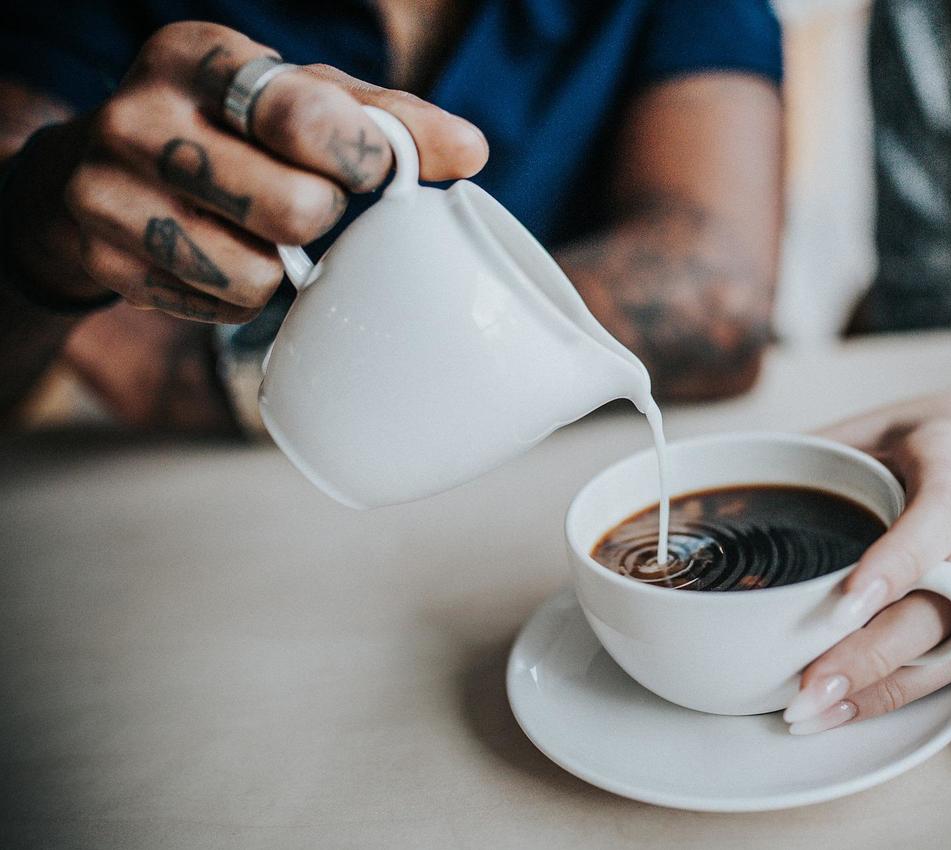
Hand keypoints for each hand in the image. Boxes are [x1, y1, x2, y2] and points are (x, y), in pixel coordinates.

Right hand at [5, 21, 487, 320]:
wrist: (95, 172)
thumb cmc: (231, 131)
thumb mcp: (300, 99)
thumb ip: (387, 121)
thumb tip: (472, 151)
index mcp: (199, 57)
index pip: (307, 117)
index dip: (365, 159)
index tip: (379, 172)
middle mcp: (140, 118)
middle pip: (295, 209)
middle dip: (322, 216)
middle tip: (309, 202)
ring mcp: (108, 194)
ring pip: (253, 275)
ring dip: (278, 268)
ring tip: (256, 231)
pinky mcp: (103, 262)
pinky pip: (217, 308)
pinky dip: (235, 296)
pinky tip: (216, 257)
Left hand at [782, 378, 950, 770]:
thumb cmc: (945, 430)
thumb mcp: (881, 419)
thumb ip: (821, 449)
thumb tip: (738, 477)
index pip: (934, 517)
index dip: (894, 564)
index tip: (843, 605)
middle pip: (945, 598)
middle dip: (873, 652)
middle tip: (808, 690)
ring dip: (906, 684)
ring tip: (835, 713)